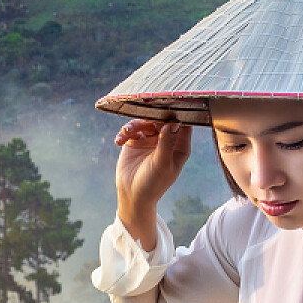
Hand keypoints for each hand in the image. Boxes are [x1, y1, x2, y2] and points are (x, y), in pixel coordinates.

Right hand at [114, 118, 192, 249]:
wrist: (132, 195)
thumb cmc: (153, 183)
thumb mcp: (162, 163)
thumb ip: (167, 142)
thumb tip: (174, 122)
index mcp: (180, 146)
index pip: (183, 124)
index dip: (177, 114)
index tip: (168, 107)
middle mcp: (167, 140)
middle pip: (162, 119)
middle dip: (151, 116)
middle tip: (142, 120)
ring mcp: (150, 139)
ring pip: (145, 122)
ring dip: (134, 125)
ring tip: (126, 132)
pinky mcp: (135, 141)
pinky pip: (131, 129)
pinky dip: (124, 132)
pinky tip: (119, 141)